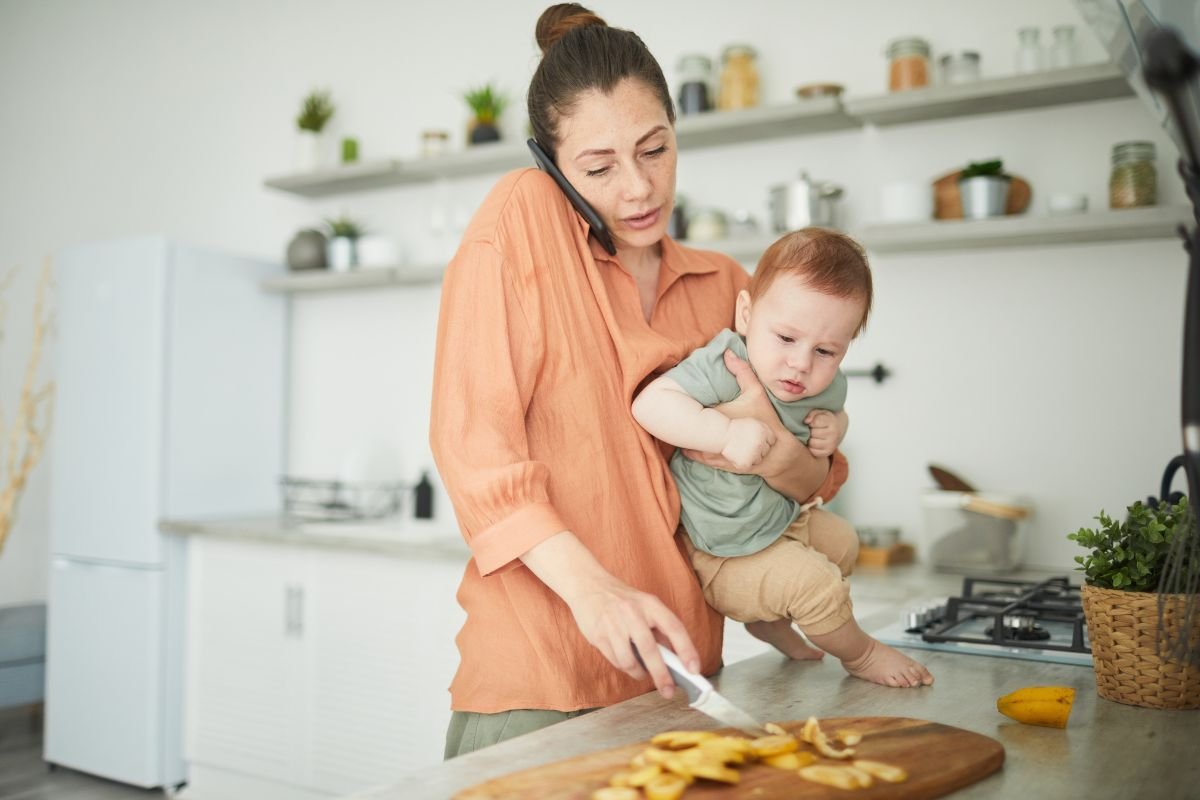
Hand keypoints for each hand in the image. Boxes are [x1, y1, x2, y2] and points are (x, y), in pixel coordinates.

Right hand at [563, 573, 701, 698]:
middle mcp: (632, 613)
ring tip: (644, 674)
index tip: (694, 669)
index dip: (686, 649)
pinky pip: (615, 660)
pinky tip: (628, 664)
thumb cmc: (622, 599)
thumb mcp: (646, 605)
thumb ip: (660, 629)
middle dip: (661, 674)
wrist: (588, 585)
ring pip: (629, 661)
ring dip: (640, 673)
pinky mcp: (598, 636)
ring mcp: (613, 625)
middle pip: (650, 649)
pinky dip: (625, 667)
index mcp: (650, 604)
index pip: (673, 627)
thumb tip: (676, 658)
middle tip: (668, 691)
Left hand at [681, 349, 799, 478]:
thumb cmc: (765, 421)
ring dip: (684, 436)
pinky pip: (694, 456)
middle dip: (679, 421)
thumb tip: (727, 352)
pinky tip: (690, 440)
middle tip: (673, 410)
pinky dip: (690, 449)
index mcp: (717, 418)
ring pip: (687, 445)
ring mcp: (712, 453)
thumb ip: (742, 372)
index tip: (674, 398)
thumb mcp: (756, 393)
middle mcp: (712, 438)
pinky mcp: (715, 463)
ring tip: (680, 425)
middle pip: (684, 430)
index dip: (681, 405)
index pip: (689, 412)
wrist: (776, 453)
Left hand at [805, 409, 846, 456]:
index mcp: (832, 422)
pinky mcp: (828, 452)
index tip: (813, 423)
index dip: (811, 422)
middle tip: (813, 430)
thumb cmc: (825, 420)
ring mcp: (832, 444)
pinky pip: (813, 452)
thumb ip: (812, 413)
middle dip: (810, 431)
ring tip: (813, 436)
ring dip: (810, 439)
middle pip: (813, 433)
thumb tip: (806, 421)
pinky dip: (811, 447)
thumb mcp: (820, 412)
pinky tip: (815, 442)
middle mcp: (834, 434)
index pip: (815, 423)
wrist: (836, 430)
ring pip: (812, 443)